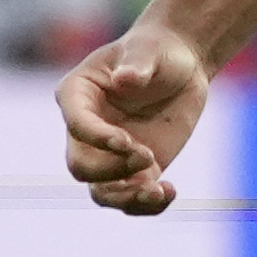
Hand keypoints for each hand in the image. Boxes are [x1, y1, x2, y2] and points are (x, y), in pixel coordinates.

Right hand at [60, 23, 212, 215]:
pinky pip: (131, 199)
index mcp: (76, 95)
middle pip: (82, 166)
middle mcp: (85, 130)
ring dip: (126, 198)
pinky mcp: (135, 170)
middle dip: (112, 169)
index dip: (98, 138)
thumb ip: (136, 65)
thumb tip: (124, 79)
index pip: (76, 125)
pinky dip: (148, 205)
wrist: (179, 68)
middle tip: (148, 155)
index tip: (127, 142)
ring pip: (102, 192)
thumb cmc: (157, 51)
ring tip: (157, 190)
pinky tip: (169, 192)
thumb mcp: (149, 51)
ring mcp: (108, 154)